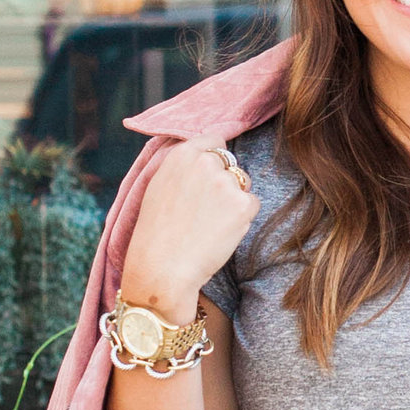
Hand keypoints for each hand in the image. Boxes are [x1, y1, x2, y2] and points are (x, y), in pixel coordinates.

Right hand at [119, 137, 252, 318]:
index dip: (215, 159)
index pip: (214, 141)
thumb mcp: (159, 187)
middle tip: (205, 211)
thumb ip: (182, 168)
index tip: (211, 176)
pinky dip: (242, 219)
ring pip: (243, 185)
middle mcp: (206, 162)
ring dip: (233, 201)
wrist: (162, 268)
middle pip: (231, 164)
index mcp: (182, 155)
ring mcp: (226, 182)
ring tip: (209, 225)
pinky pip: (252, 205)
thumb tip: (203, 157)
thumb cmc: (156, 234)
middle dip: (225, 183)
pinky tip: (220, 233)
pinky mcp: (242, 204)